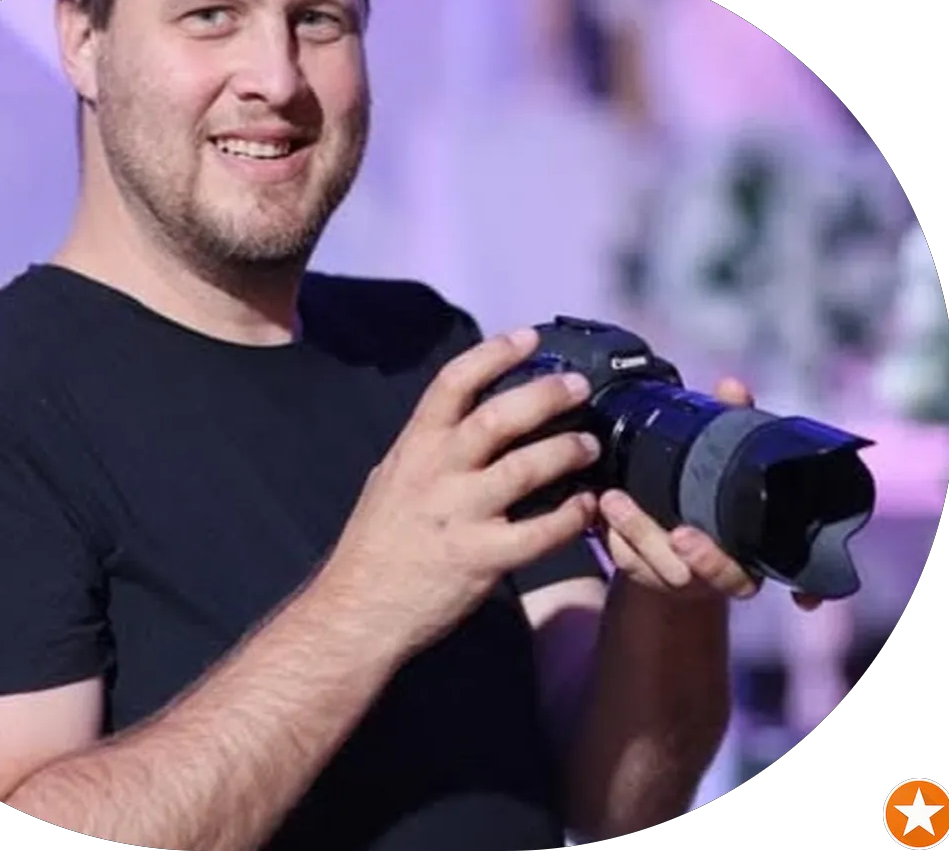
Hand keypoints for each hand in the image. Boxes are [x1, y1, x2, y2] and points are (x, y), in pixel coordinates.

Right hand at [321, 329, 600, 652]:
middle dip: (545, 395)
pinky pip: (539, 532)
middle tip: (579, 387)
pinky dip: (571, 516)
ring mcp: (459, 516)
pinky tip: (588, 507)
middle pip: (498, 416)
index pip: (454, 382)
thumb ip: (426, 449)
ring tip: (590, 444)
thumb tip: (460, 421)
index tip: (529, 337)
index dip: (495, 353)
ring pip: (525, 469)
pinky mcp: (481, 559)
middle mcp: (435, 473)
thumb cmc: (375, 547)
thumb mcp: (390, 480)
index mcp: (413, 448)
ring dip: (567, 450)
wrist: (357, 611)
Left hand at [595, 377, 822, 611]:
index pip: (732, 572)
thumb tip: (732, 388)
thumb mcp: (729, 466)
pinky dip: (609, 537)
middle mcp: (707, 577)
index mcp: (742, 560)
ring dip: (621, 531)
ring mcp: (672, 578)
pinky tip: (595, 513)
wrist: (699, 548)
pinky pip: (623, 561)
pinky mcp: (642, 572)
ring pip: (644, 567)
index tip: (682, 534)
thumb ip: (733, 428)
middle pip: (678, 569)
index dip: (708, 558)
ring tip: (605, 498)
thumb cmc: (718, 501)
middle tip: (618, 503)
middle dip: (646, 537)